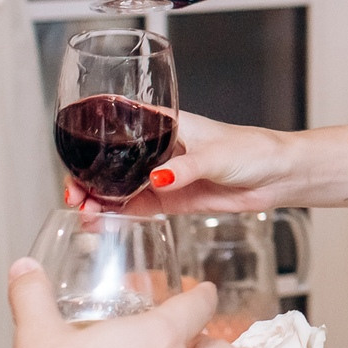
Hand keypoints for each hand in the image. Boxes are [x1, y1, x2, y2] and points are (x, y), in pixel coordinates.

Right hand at [61, 111, 293, 215]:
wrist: (276, 177)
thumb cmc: (253, 150)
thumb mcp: (218, 155)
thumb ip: (187, 168)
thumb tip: (160, 179)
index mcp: (166, 123)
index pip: (120, 123)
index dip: (91, 136)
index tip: (71, 152)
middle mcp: (158, 148)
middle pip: (112, 161)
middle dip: (88, 176)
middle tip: (75, 195)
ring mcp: (163, 174)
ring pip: (119, 187)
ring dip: (98, 199)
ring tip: (84, 213)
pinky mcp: (171, 199)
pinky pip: (137, 207)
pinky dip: (117, 215)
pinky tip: (102, 223)